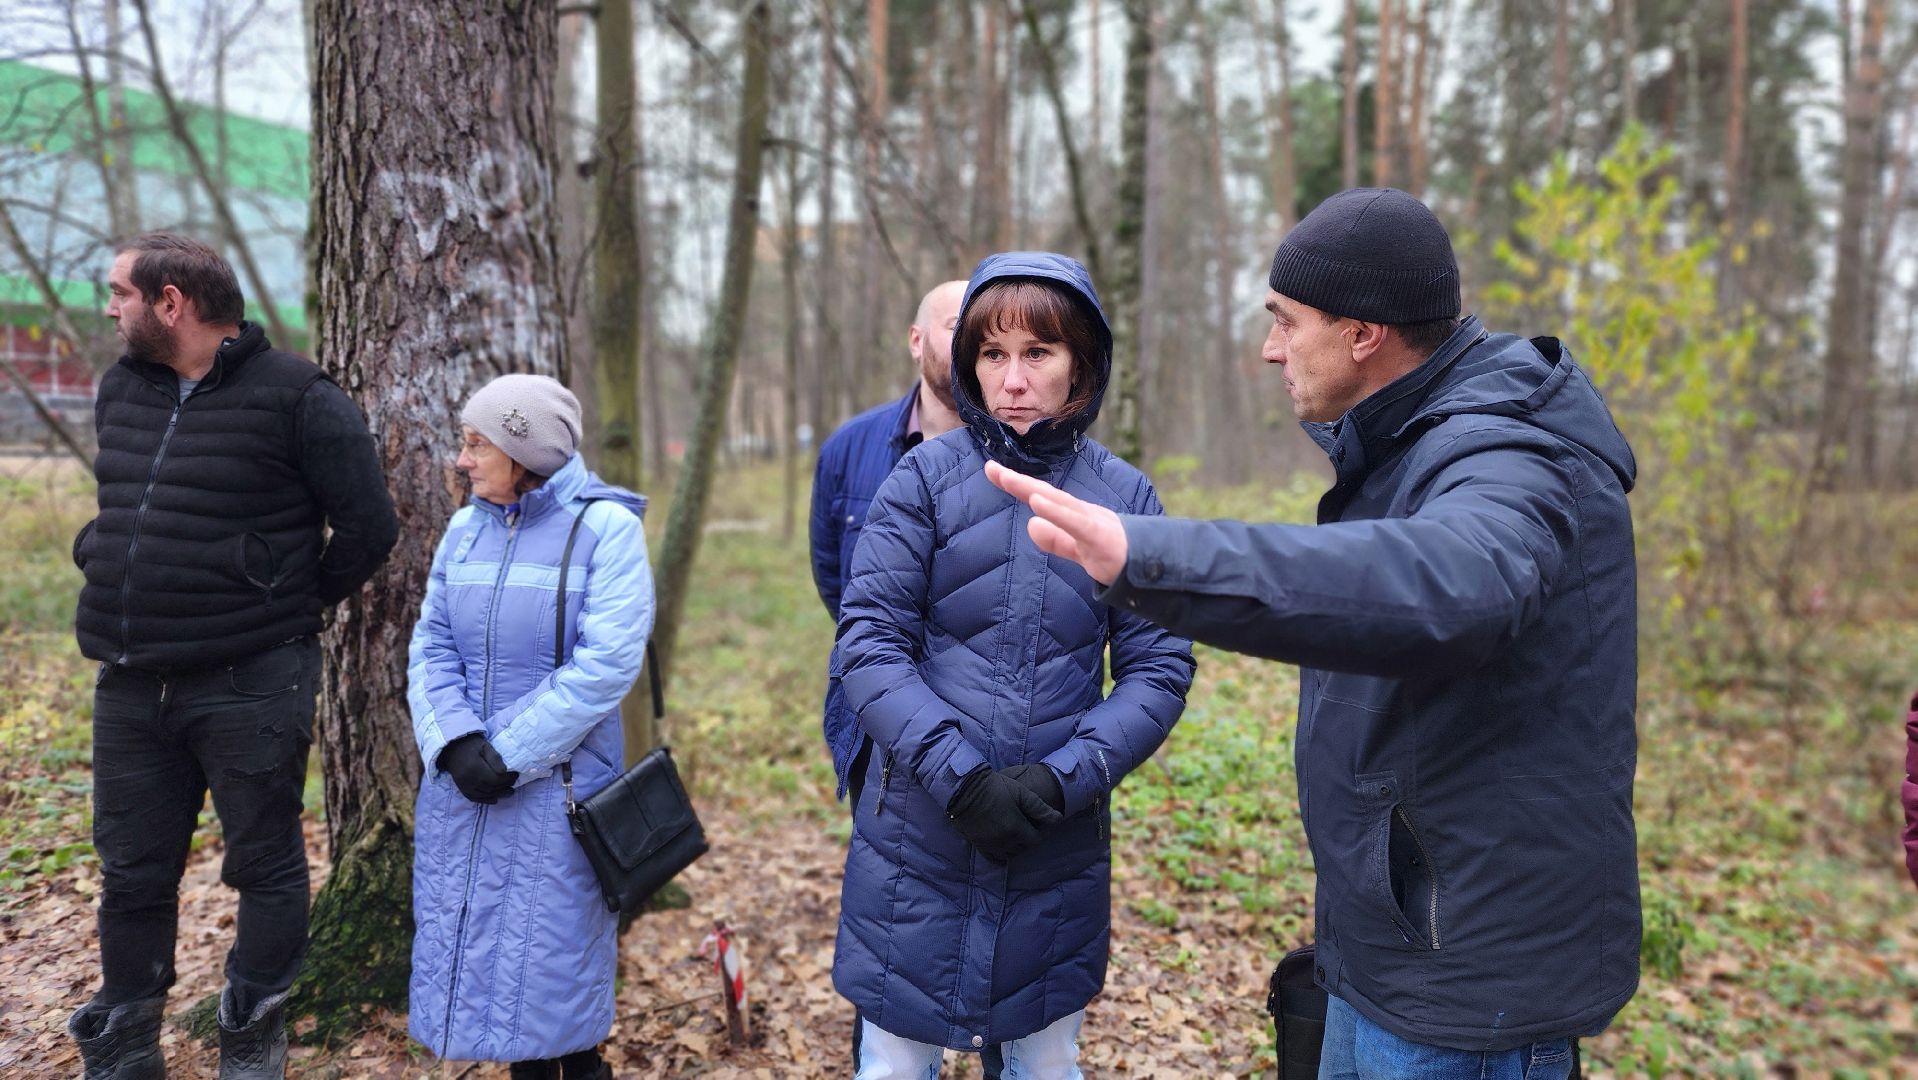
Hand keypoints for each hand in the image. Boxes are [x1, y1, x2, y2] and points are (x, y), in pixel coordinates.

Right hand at [438, 733, 518, 803]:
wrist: (451, 748)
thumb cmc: (471, 745)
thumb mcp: (485, 746)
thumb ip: (495, 758)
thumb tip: (504, 771)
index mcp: (474, 767)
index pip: (495, 779)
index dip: (508, 779)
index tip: (516, 775)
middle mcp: (468, 779)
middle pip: (491, 788)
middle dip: (505, 787)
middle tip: (514, 783)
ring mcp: (463, 785)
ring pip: (484, 794)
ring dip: (498, 794)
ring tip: (509, 792)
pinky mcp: (461, 788)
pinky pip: (474, 798)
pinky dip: (485, 800)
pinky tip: (495, 799)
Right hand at [946, 768, 1061, 861]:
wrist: (964, 788)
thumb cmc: (995, 787)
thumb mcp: (1021, 793)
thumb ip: (1040, 808)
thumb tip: (1059, 819)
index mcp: (1016, 828)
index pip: (1036, 840)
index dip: (1039, 831)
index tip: (1036, 822)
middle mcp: (1004, 841)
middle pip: (1023, 848)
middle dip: (1027, 838)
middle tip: (1026, 825)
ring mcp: (990, 844)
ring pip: (1010, 854)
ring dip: (1015, 847)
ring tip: (1014, 833)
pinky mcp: (978, 844)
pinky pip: (994, 858)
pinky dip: (1001, 854)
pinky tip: (1003, 846)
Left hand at [984, 460, 1128, 585]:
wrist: (1152, 568)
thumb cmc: (1116, 555)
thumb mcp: (1078, 550)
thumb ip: (1056, 540)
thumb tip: (1032, 524)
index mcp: (1074, 515)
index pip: (1040, 497)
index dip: (1016, 484)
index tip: (992, 471)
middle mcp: (1081, 512)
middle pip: (1044, 493)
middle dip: (1017, 481)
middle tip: (990, 467)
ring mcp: (1091, 522)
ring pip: (1058, 502)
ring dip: (1031, 490)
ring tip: (1007, 478)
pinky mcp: (1099, 536)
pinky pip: (1075, 522)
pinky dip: (1056, 512)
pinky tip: (1037, 503)